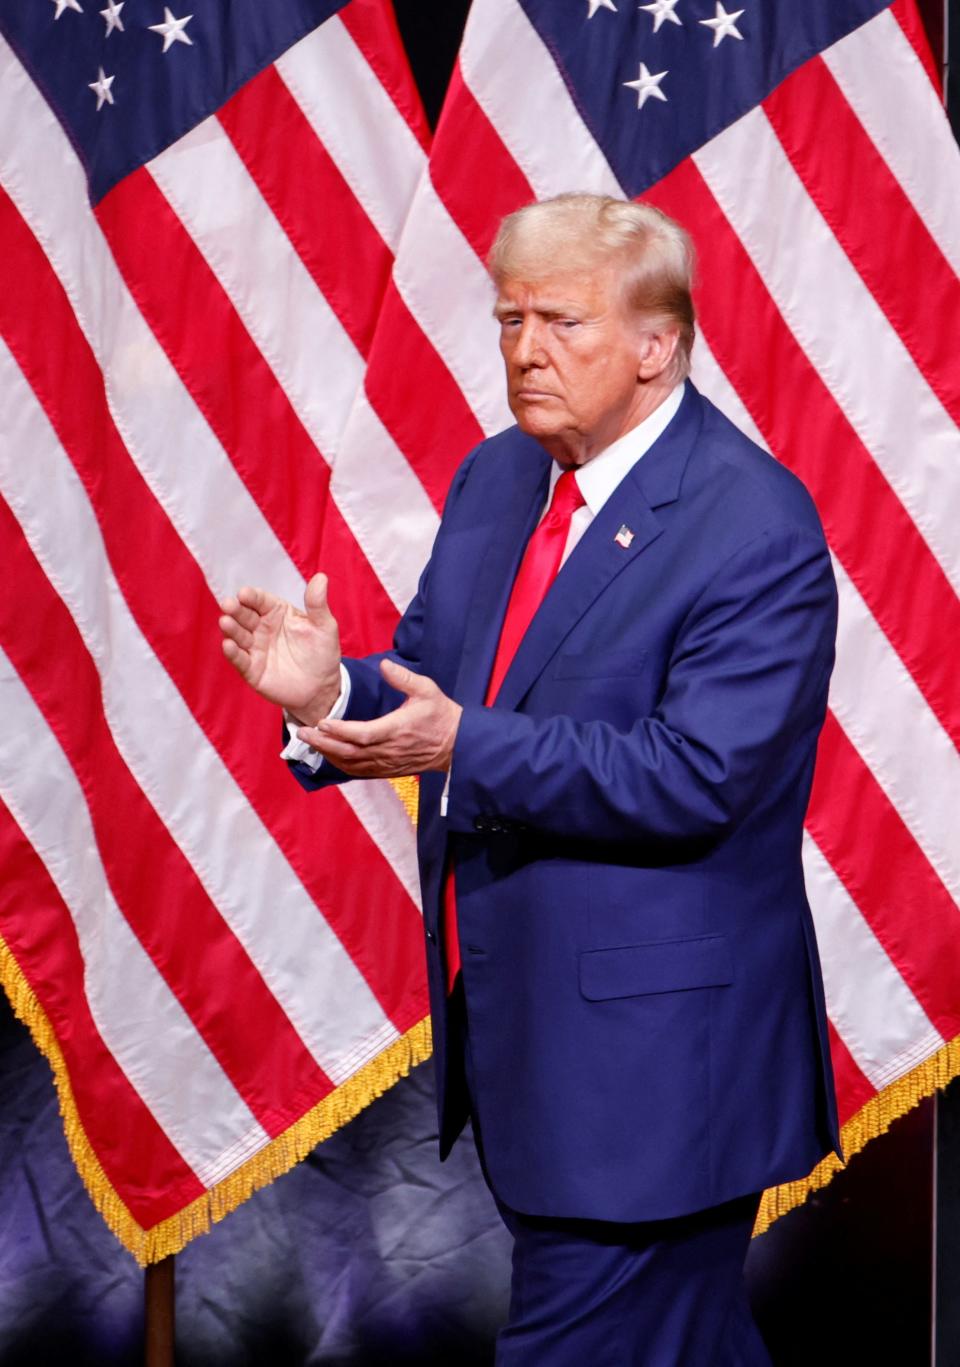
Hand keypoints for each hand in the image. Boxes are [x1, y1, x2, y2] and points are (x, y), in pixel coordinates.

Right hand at [219, 573, 341, 724]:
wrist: (321, 688)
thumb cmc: (322, 653)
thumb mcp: (324, 626)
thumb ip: (318, 604)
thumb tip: (322, 577)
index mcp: (277, 612)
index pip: (261, 600)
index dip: (252, 596)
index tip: (244, 593)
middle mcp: (262, 627)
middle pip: (245, 615)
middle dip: (235, 609)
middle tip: (228, 604)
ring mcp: (255, 647)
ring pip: (238, 635)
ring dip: (231, 628)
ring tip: (226, 622)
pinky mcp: (251, 669)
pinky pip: (239, 659)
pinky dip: (232, 652)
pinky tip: (228, 645)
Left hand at [297, 660, 461, 776]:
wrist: (457, 745)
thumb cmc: (441, 715)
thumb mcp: (427, 690)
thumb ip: (403, 678)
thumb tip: (384, 665)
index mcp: (396, 730)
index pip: (361, 734)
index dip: (339, 731)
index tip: (321, 722)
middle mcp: (388, 750)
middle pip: (348, 752)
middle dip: (322, 743)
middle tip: (302, 732)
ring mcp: (387, 764)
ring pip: (350, 764)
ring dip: (327, 754)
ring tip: (309, 742)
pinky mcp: (387, 771)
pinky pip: (358, 771)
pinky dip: (340, 764)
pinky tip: (328, 754)